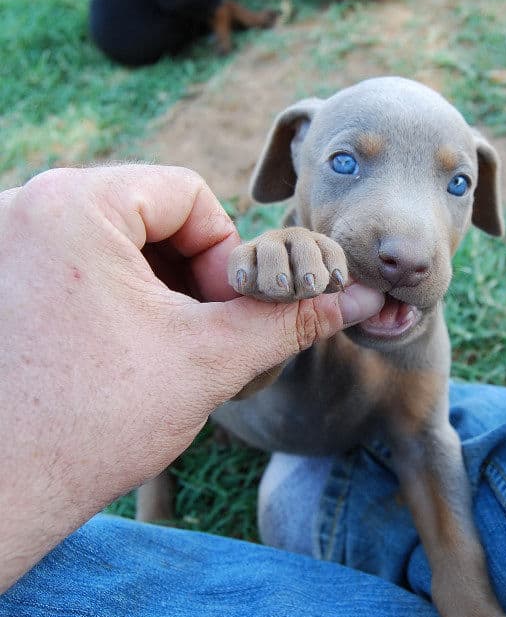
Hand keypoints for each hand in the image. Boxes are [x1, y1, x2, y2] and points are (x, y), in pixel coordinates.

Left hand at [0, 164, 383, 590]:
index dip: (224, 252)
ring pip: (113, 237)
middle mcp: (25, 205)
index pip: (187, 192)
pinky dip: (113, 292)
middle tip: (197, 332)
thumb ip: (289, 319)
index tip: (224, 310)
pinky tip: (118, 347)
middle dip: (187, 271)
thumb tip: (359, 296)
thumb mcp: (209, 359)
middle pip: (147, 212)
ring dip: (154, 284)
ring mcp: (4, 242)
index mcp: (73, 202)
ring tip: (161, 344)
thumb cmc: (93, 424)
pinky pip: (75, 259)